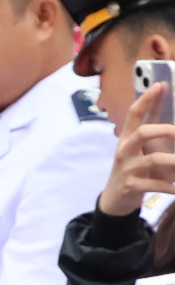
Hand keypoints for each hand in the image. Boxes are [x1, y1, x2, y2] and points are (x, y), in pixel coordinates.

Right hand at [100, 77, 174, 216]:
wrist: (116, 199)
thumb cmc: (132, 168)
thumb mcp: (138, 149)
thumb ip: (152, 131)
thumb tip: (167, 108)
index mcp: (127, 138)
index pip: (133, 114)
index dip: (146, 99)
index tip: (159, 85)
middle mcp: (125, 150)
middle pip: (142, 132)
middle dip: (165, 130)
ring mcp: (127, 168)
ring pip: (153, 159)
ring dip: (174, 161)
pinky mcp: (131, 186)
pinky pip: (154, 184)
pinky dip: (169, 186)